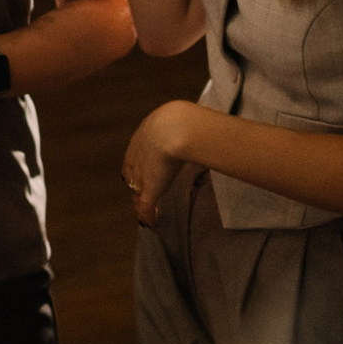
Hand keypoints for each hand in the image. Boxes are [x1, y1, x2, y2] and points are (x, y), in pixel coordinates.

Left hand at [120, 101, 202, 225]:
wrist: (178, 129)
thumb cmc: (186, 121)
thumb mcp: (184, 121)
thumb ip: (191, 128)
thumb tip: (210, 130)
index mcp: (144, 135)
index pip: (135, 156)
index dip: (138, 167)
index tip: (142, 174)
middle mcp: (137, 154)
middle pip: (131, 174)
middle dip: (136, 185)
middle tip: (142, 196)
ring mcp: (142, 172)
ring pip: (137, 190)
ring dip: (142, 202)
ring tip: (148, 213)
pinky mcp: (149, 187)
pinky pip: (145, 205)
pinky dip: (147, 215)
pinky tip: (152, 222)